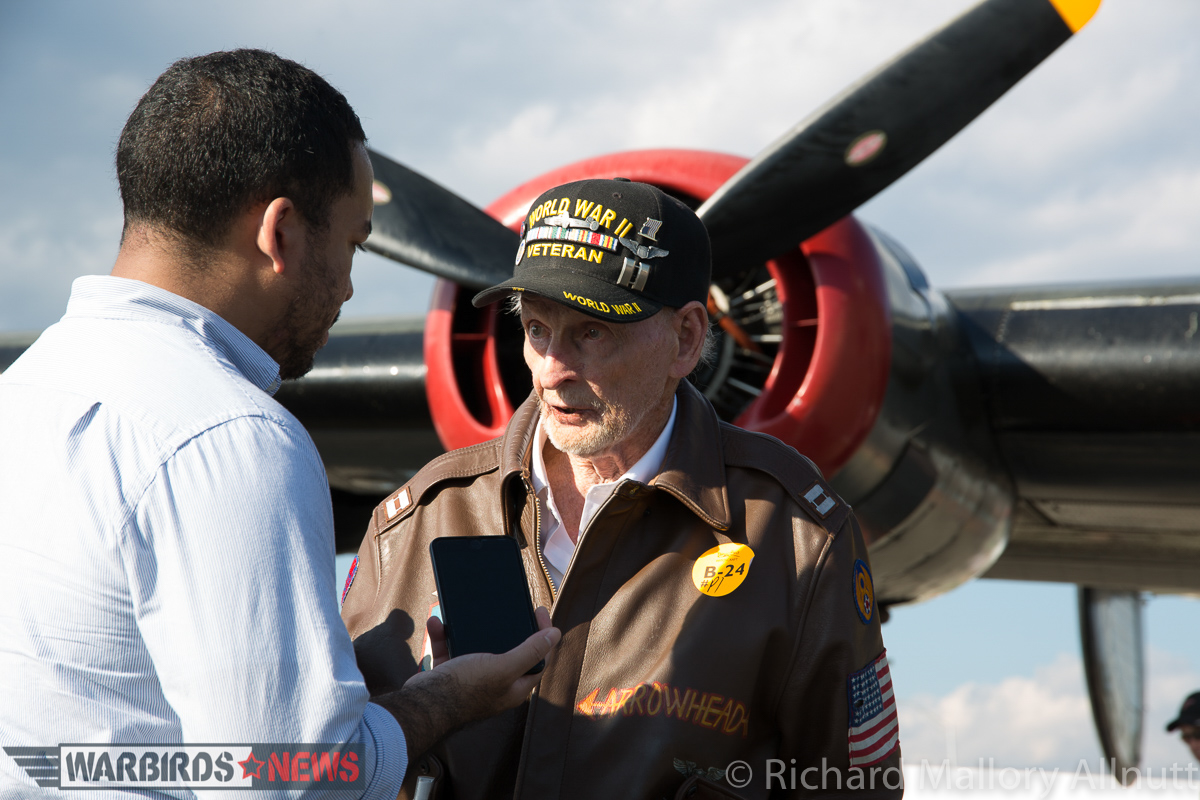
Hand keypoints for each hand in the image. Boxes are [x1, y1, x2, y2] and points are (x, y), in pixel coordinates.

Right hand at [379, 607, 559, 762]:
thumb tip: (555, 635)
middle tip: (508, 606)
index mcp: (514, 687)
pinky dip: (443, 636)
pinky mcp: (449, 675)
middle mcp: (495, 685)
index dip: (543, 635)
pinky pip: (449, 650)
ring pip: (475, 648)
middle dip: (506, 628)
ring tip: (466, 610)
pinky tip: (438, 624)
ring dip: (469, 628)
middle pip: (508, 651)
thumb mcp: (503, 667)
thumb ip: (529, 653)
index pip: (538, 659)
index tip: (539, 610)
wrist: (422, 706)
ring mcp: (471, 680)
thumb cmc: (465, 690)